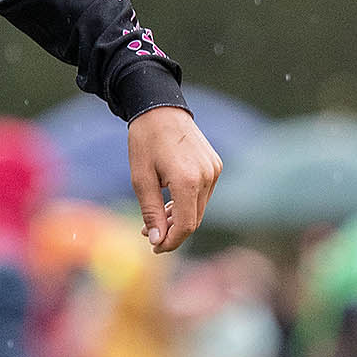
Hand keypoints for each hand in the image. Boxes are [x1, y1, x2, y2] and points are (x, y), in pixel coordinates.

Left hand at [127, 105, 220, 253]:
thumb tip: (157, 241)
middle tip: (150, 235)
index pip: (186, 225)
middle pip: (194, 219)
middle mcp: (207, 176)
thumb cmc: (146, 141)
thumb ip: (151, 212)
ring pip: (199, 208)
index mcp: (188, 180)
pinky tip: (170, 204)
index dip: (171, 242)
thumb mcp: (141, 179)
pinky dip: (188, 204)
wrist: (161, 108)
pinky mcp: (215, 165)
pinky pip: (203, 195)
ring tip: (157, 219)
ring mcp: (214, 170)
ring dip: (180, 219)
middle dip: (173, 232)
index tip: (154, 248)